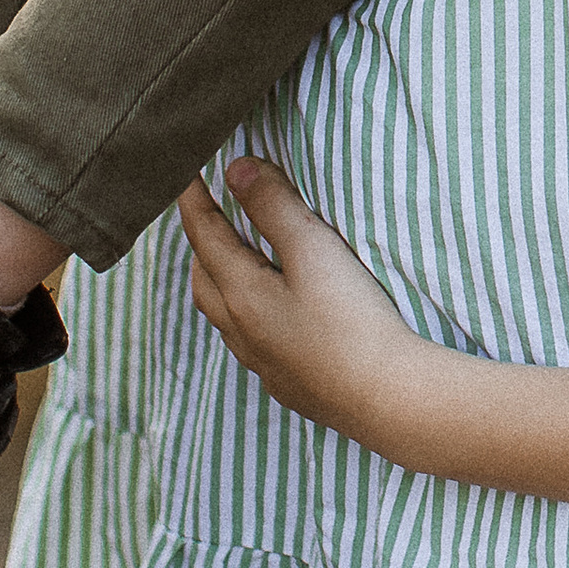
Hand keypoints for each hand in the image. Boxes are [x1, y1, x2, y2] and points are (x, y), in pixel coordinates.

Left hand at [182, 158, 433, 449]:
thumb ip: (273, 207)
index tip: (183, 172)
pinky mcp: (287, 382)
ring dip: (217, 279)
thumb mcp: (313, 250)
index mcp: (240, 295)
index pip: (204, 237)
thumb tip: (234, 170)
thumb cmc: (350, 319)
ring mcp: (263, 362)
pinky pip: (247, 340)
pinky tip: (269, 312)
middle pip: (203, 280)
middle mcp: (241, 332)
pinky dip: (243, 312)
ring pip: (222, 314)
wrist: (385, 397)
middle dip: (199, 242)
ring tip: (232, 258)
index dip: (193, 200)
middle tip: (206, 211)